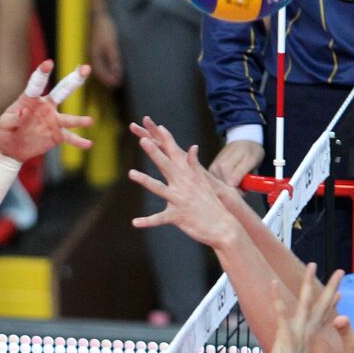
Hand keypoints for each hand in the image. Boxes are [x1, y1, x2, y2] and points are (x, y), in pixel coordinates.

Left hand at [0, 60, 93, 162]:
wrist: (10, 149)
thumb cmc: (5, 131)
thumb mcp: (3, 124)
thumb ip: (13, 118)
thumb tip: (25, 111)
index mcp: (30, 99)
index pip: (36, 83)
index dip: (42, 73)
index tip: (48, 63)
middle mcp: (45, 106)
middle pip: (62, 90)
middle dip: (74, 79)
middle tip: (86, 68)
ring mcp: (53, 121)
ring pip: (68, 118)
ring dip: (79, 120)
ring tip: (90, 121)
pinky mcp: (57, 135)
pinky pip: (69, 138)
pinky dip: (79, 141)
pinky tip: (88, 144)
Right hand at [89, 11, 123, 87]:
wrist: (97, 14)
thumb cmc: (104, 28)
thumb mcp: (111, 44)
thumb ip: (114, 60)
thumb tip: (116, 74)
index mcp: (94, 56)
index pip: (100, 73)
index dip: (109, 80)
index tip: (117, 84)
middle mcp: (90, 55)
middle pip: (98, 71)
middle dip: (107, 78)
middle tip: (117, 83)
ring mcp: (91, 51)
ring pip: (98, 66)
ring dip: (106, 72)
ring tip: (115, 75)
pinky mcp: (94, 46)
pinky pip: (99, 60)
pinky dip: (105, 65)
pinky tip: (110, 64)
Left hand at [129, 117, 240, 248]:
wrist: (223, 226)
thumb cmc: (211, 203)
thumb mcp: (204, 182)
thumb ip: (194, 165)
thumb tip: (192, 147)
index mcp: (188, 176)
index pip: (175, 154)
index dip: (166, 140)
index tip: (157, 126)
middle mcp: (183, 185)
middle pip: (165, 165)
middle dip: (154, 152)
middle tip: (142, 139)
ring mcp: (180, 200)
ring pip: (159, 188)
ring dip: (145, 180)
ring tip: (131, 173)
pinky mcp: (178, 216)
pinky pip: (159, 219)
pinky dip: (147, 221)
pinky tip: (135, 222)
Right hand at [209, 138, 264, 188]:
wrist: (244, 139)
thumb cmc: (250, 149)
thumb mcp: (251, 160)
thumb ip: (240, 173)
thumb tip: (231, 185)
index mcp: (223, 167)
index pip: (228, 189)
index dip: (239, 192)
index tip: (246, 188)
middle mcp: (214, 169)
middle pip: (223, 189)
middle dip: (235, 190)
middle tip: (245, 183)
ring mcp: (212, 170)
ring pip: (221, 187)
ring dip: (231, 187)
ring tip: (240, 179)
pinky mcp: (212, 171)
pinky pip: (218, 183)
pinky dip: (227, 184)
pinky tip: (233, 179)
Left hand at [269, 264, 343, 352]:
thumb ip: (298, 352)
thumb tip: (300, 350)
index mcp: (309, 337)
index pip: (324, 316)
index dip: (332, 303)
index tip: (340, 291)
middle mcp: (306, 332)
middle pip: (321, 305)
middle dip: (331, 287)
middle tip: (340, 270)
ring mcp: (297, 333)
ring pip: (305, 303)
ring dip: (308, 284)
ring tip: (312, 265)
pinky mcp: (286, 336)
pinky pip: (281, 313)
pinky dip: (276, 298)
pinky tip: (272, 284)